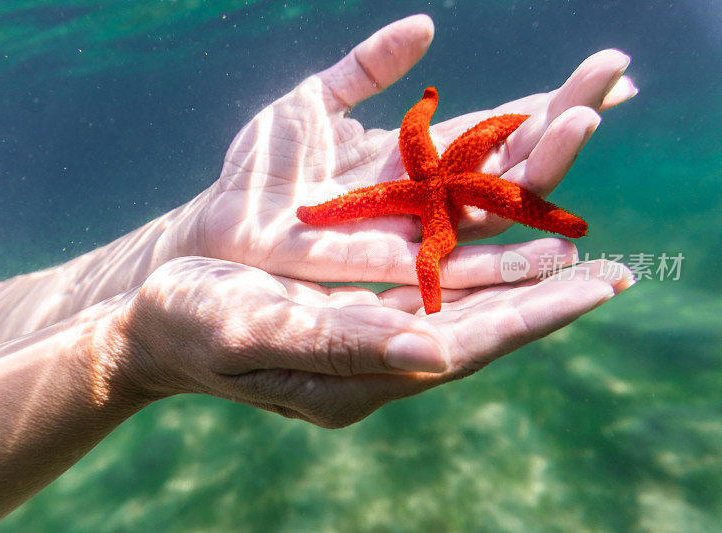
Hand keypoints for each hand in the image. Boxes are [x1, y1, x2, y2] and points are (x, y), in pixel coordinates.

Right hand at [110, 255, 632, 427]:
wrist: (156, 327)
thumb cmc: (195, 325)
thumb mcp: (256, 331)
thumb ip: (339, 345)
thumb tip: (432, 353)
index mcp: (358, 378)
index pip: (466, 348)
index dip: (533, 318)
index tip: (596, 286)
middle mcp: (376, 365)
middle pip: (479, 333)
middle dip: (546, 305)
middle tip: (614, 275)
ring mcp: (369, 343)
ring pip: (460, 314)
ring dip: (518, 288)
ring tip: (576, 258)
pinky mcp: (357, 319)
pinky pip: (429, 297)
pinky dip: (472, 275)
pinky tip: (500, 252)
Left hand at [173, 14, 636, 288]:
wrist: (218, 226)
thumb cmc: (263, 170)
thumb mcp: (314, 103)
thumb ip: (366, 68)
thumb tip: (425, 26)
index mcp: (416, 160)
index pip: (494, 127)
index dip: (544, 99)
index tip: (603, 69)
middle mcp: (424, 200)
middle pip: (508, 162)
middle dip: (558, 120)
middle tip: (611, 76)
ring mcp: (407, 235)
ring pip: (490, 206)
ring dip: (539, 167)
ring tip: (583, 122)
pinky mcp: (380, 267)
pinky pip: (451, 261)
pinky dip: (502, 253)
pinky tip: (549, 239)